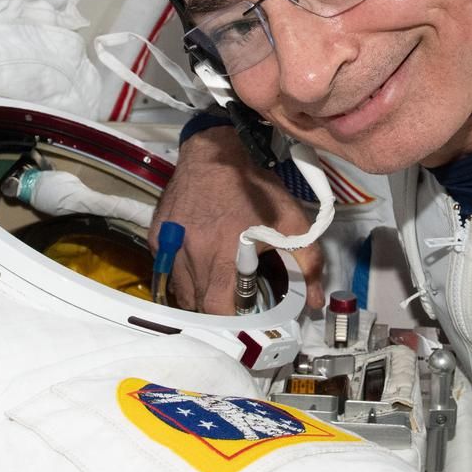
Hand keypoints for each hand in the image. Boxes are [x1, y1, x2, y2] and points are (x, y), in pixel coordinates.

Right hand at [153, 126, 324, 314]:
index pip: (216, 307)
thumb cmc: (255, 187)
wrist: (216, 150)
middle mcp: (191, 254)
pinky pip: (166, 267)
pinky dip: (181, 273)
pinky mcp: (156, 235)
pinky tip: (198, 263)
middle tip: (231, 304)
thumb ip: (308, 264)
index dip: (229, 321)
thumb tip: (315, 302)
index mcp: (222, 255)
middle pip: (196, 302)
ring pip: (179, 288)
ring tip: (215, 286)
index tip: (243, 320)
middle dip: (214, 310)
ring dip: (197, 294)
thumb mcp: (291, 222)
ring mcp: (169, 245)